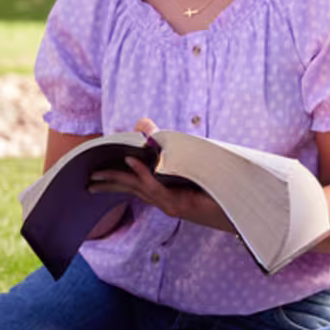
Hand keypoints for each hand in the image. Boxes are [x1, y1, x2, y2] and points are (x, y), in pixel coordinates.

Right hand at [82, 116, 230, 231]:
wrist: (245, 205)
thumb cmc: (219, 183)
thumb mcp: (190, 158)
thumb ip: (166, 142)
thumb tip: (141, 124)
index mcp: (165, 191)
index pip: (132, 183)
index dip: (113, 178)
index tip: (93, 174)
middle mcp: (166, 199)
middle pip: (130, 188)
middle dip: (106, 183)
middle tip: (84, 182)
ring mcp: (172, 203)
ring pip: (138, 188)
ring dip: (117, 179)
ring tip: (96, 174)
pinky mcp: (182, 205)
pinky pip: (156, 188)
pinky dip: (141, 174)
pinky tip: (129, 162)